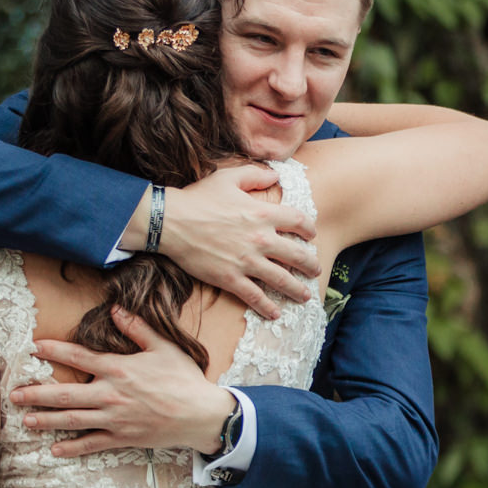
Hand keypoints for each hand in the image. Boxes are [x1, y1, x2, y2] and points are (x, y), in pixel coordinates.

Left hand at [13, 307, 233, 457]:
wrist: (201, 415)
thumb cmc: (183, 379)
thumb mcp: (164, 347)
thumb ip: (137, 328)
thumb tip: (116, 310)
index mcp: (119, 369)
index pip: (78, 357)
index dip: (53, 351)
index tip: (32, 348)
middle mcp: (111, 395)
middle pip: (65, 394)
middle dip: (37, 394)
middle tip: (13, 395)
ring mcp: (115, 419)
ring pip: (73, 421)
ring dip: (46, 420)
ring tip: (25, 420)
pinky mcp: (122, 438)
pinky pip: (92, 444)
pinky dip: (72, 448)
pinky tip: (54, 450)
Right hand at [160, 164, 318, 318]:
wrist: (171, 221)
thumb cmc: (198, 198)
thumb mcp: (228, 177)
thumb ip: (254, 175)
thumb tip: (275, 175)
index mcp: (262, 213)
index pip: (298, 221)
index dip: (309, 229)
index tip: (312, 236)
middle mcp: (260, 238)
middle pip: (297, 255)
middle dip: (310, 265)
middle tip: (316, 270)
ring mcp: (247, 261)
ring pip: (281, 279)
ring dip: (297, 289)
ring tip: (305, 296)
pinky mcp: (230, 278)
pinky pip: (255, 296)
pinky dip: (267, 307)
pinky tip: (276, 313)